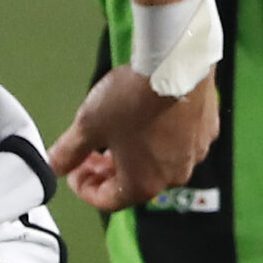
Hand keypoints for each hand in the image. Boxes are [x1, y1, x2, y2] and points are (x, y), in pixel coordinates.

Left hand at [47, 66, 218, 210]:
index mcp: (143, 184)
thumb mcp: (89, 124)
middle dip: (108, 170)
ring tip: (118, 131)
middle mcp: (173, 176)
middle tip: (91, 153)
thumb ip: (69, 150)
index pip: (107, 200)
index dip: (84, 188)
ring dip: (135, 153)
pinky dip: (160, 137)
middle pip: (134, 183)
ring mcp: (194, 154)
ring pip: (158, 162)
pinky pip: (179, 142)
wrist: (174, 62)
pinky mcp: (207, 130)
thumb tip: (54, 164)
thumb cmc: (132, 98)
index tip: (74, 170)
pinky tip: (148, 115)